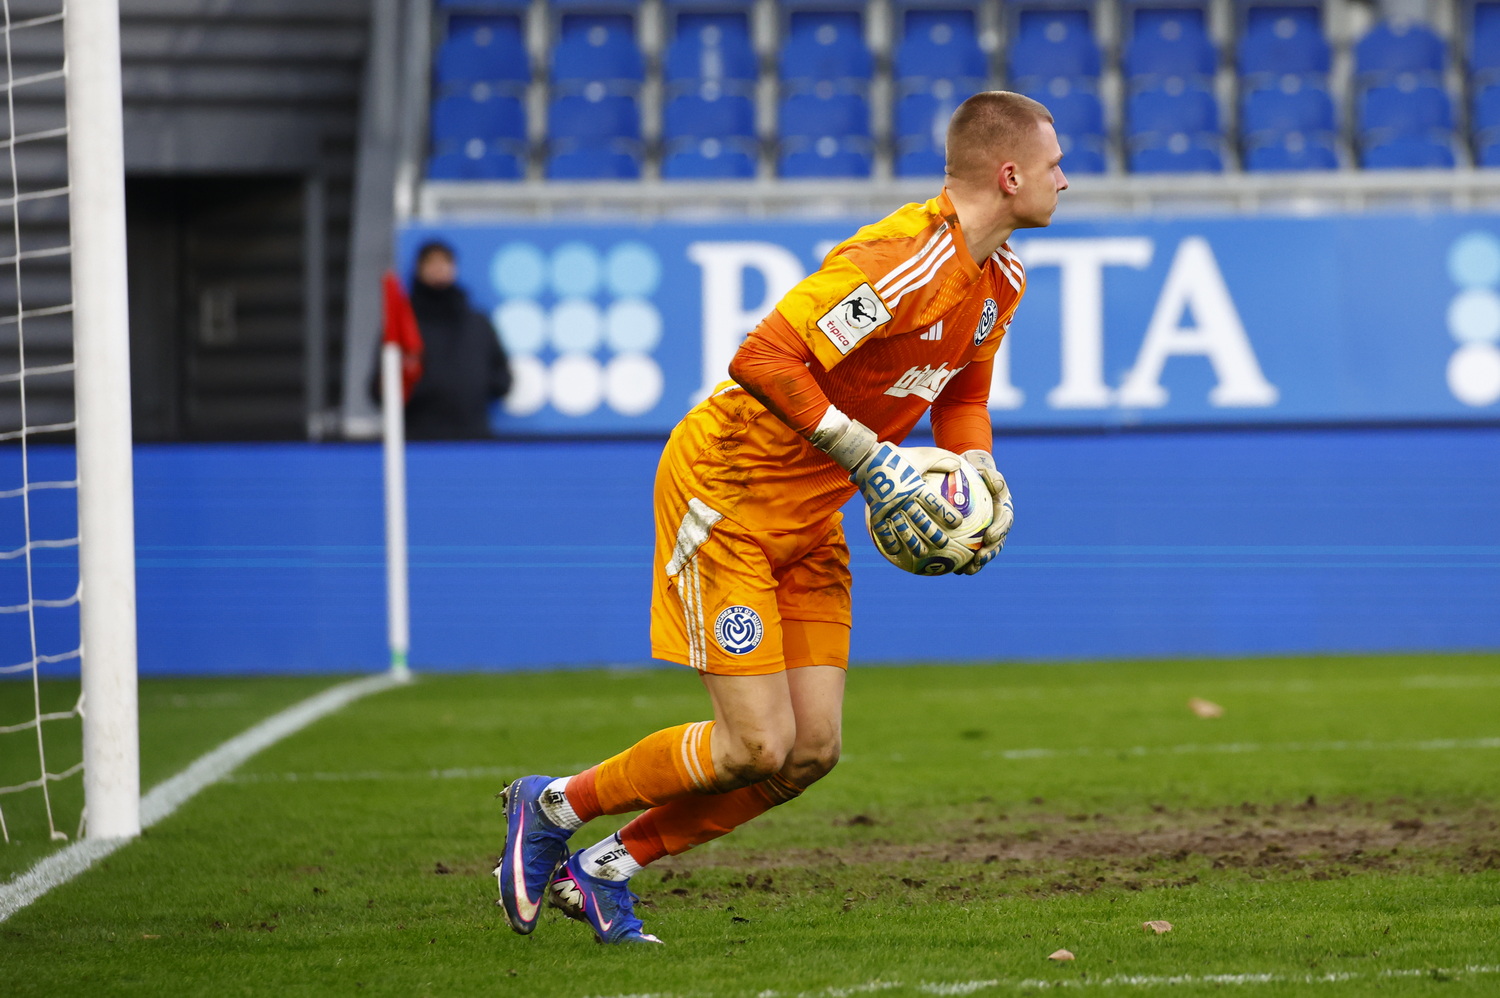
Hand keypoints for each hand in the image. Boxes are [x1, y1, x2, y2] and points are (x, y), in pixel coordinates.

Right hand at [812, 413, 962, 558]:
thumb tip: (960, 464)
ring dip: (913, 542)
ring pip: (903, 529)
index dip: (947, 513)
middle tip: (944, 544)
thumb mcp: (921, 455)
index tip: (958, 523)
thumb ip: (941, 460)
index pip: (934, 502)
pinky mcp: (875, 512)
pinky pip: (882, 530)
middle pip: (921, 520)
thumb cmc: (899, 457)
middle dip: (933, 534)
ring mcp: (888, 507)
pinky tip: (896, 551)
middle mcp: (902, 499)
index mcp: (915, 486)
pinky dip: (889, 541)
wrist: (867, 458)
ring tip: (922, 553)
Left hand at [956, 450, 1013, 575]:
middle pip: (997, 542)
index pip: (1004, 521)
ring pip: (984, 551)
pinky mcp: (973, 539)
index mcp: (1003, 509)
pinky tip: (951, 569)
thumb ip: (992, 476)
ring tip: (967, 571)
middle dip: (990, 553)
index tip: (989, 537)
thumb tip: (996, 484)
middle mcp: (997, 524)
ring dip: (978, 563)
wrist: (970, 479)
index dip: (999, 531)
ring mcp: (985, 533)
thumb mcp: (985, 469)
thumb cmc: (977, 472)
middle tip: (979, 560)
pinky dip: (962, 561)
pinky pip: (968, 552)